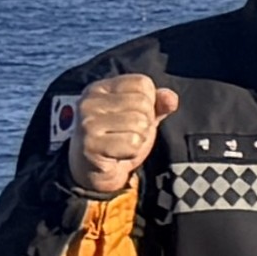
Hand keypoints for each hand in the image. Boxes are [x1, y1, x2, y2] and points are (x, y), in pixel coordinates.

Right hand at [64, 72, 176, 196]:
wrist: (93, 172)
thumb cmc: (117, 139)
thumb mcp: (141, 117)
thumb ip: (158, 104)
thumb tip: (170, 97)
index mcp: (99, 88)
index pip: (142, 83)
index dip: (149, 102)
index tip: (131, 117)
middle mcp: (89, 102)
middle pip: (143, 103)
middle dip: (145, 122)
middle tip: (125, 134)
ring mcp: (87, 123)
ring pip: (140, 123)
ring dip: (139, 138)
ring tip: (121, 144)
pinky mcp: (90, 144)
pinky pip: (133, 143)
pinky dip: (132, 152)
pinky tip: (117, 154)